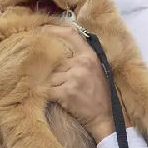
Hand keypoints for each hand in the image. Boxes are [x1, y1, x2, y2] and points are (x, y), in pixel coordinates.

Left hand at [42, 25, 114, 142]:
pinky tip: (57, 99)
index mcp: (90, 56)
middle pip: (54, 61)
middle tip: (54, 78)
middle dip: (52, 71)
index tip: (41, 29)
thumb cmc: (100, 94)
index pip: (70, 34)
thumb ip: (81, 57)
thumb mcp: (97, 69)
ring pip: (50, 76)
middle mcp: (81, 63)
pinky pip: (48, 89)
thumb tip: (61, 45)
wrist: (105, 117)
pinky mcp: (66, 92)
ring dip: (51, 84)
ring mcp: (74, 77)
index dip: (53, 30)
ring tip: (61, 93)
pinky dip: (49, 94)